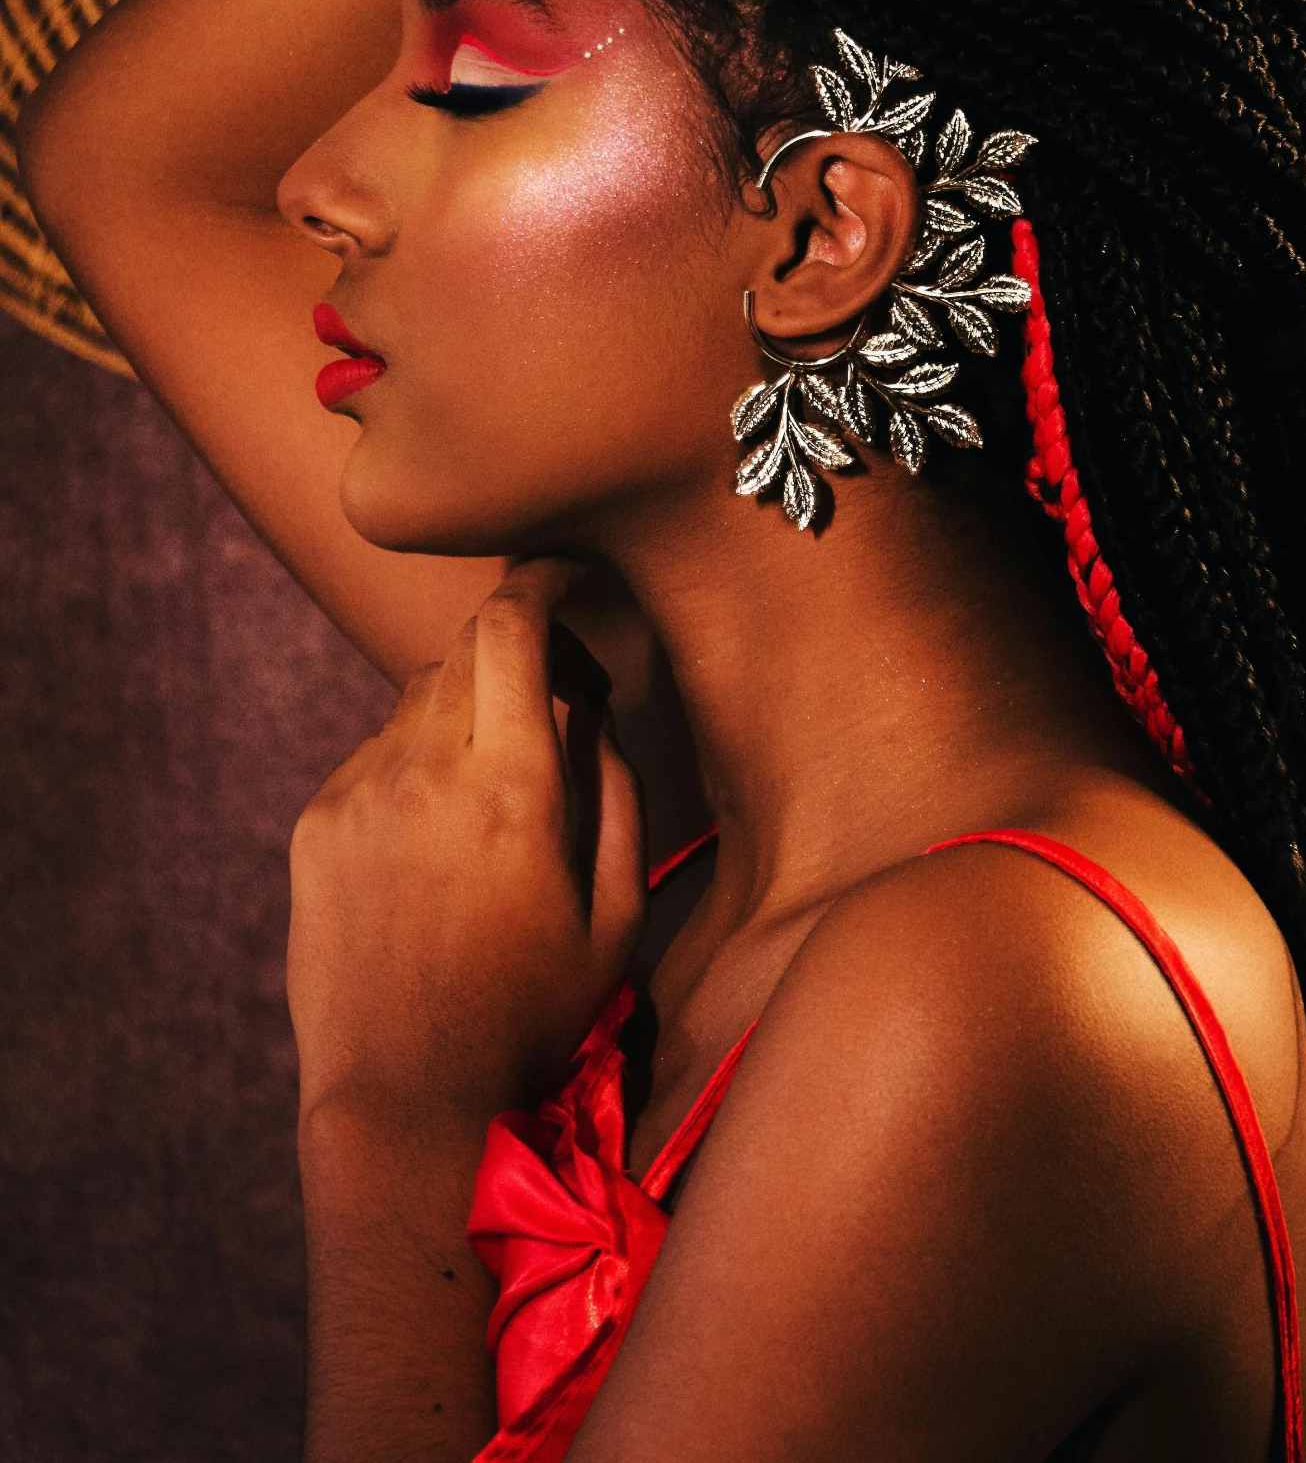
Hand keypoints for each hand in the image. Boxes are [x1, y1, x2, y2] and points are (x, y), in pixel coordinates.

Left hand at [287, 560, 645, 1144]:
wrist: (402, 1103)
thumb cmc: (531, 1019)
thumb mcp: (617, 915)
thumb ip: (615, 790)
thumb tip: (591, 707)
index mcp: (513, 788)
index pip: (512, 625)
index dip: (542, 581)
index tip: (566, 574)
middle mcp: (425, 772)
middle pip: (464, 647)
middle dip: (515, 647)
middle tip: (554, 694)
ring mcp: (359, 795)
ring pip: (417, 699)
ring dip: (465, 711)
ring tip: (495, 794)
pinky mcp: (315, 826)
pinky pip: (375, 755)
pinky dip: (415, 766)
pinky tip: (437, 846)